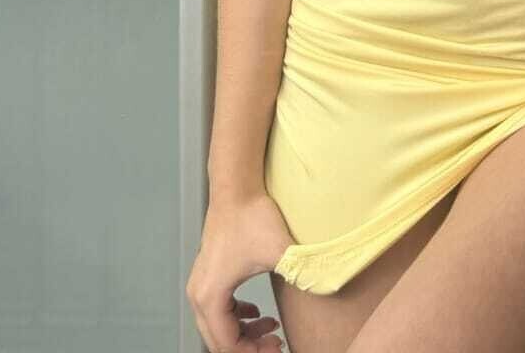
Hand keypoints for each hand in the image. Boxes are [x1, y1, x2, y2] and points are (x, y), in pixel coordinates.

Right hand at [186, 191, 293, 351]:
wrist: (237, 187)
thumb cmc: (252, 216)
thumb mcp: (281, 251)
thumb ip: (303, 274)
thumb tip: (325, 288)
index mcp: (211, 297)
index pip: (227, 345)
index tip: (278, 347)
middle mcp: (199, 294)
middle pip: (219, 340)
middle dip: (249, 347)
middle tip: (276, 343)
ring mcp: (201, 283)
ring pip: (218, 326)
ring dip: (243, 333)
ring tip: (272, 328)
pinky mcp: (209, 273)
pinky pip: (218, 309)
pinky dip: (237, 317)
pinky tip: (258, 312)